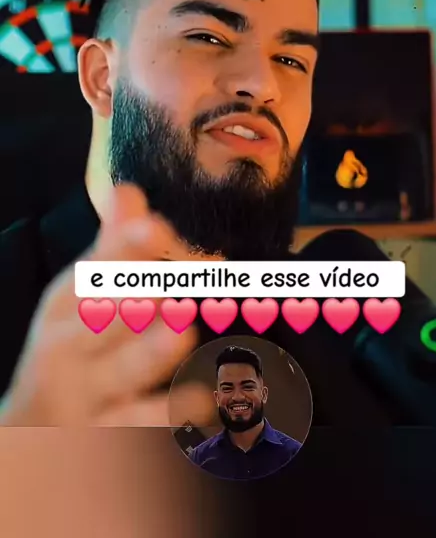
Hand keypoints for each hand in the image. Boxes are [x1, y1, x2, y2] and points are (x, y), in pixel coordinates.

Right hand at [0, 185, 211, 426]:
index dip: (125, 250)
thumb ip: (112, 249)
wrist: (30, 432)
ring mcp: (87, 399)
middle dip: (134, 299)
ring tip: (181, 333)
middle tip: (171, 278)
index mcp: (66, 308)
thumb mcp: (78, 299)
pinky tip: (210, 404)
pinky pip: (142, 429)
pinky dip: (171, 420)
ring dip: (150, 355)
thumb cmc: (69, 349)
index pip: (94, 273)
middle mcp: (71, 351)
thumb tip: (128, 190)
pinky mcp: (109, 440)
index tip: (155, 228)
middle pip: (101, 323)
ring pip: (122, 376)